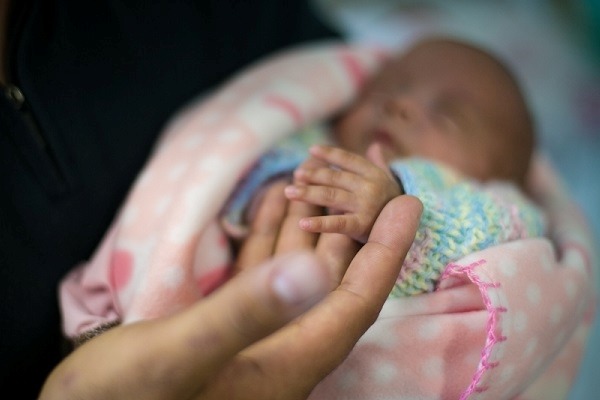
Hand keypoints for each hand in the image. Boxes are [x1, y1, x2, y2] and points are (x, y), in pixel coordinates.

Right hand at [40, 190, 421, 399]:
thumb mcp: (182, 354)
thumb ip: (246, 313)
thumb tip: (311, 271)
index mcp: (287, 361)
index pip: (355, 301)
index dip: (386, 252)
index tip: (408, 202)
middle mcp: (281, 347)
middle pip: (333, 279)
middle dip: (352, 224)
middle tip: (370, 174)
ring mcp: (254, 334)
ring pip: (295, 271)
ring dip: (307, 224)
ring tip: (319, 177)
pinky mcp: (226, 324)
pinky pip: (260, 273)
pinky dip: (269, 236)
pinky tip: (274, 203)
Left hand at [284, 144, 401, 242]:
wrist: (408, 228)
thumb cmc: (392, 204)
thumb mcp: (388, 182)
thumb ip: (378, 164)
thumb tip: (375, 146)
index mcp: (373, 173)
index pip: (348, 159)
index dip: (330, 153)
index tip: (312, 150)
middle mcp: (369, 186)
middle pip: (335, 178)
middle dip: (313, 175)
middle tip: (295, 175)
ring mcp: (365, 205)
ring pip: (330, 196)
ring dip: (307, 193)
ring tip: (289, 192)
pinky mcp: (361, 226)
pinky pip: (336, 224)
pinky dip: (318, 223)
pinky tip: (302, 223)